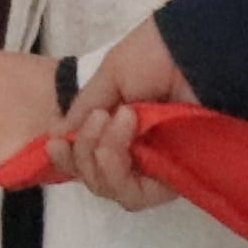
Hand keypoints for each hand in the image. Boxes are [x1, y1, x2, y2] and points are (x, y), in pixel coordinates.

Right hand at [52, 17, 188, 210]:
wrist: (192, 53)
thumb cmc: (155, 56)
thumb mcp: (110, 75)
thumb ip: (84, 108)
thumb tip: (56, 135)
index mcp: (120, 128)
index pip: (85, 160)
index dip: (67, 158)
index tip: (54, 143)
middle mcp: (135, 151)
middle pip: (93, 178)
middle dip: (83, 151)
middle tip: (99, 118)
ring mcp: (153, 167)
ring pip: (109, 188)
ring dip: (100, 156)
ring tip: (118, 118)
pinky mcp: (170, 180)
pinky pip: (132, 195)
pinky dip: (116, 166)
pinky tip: (126, 130)